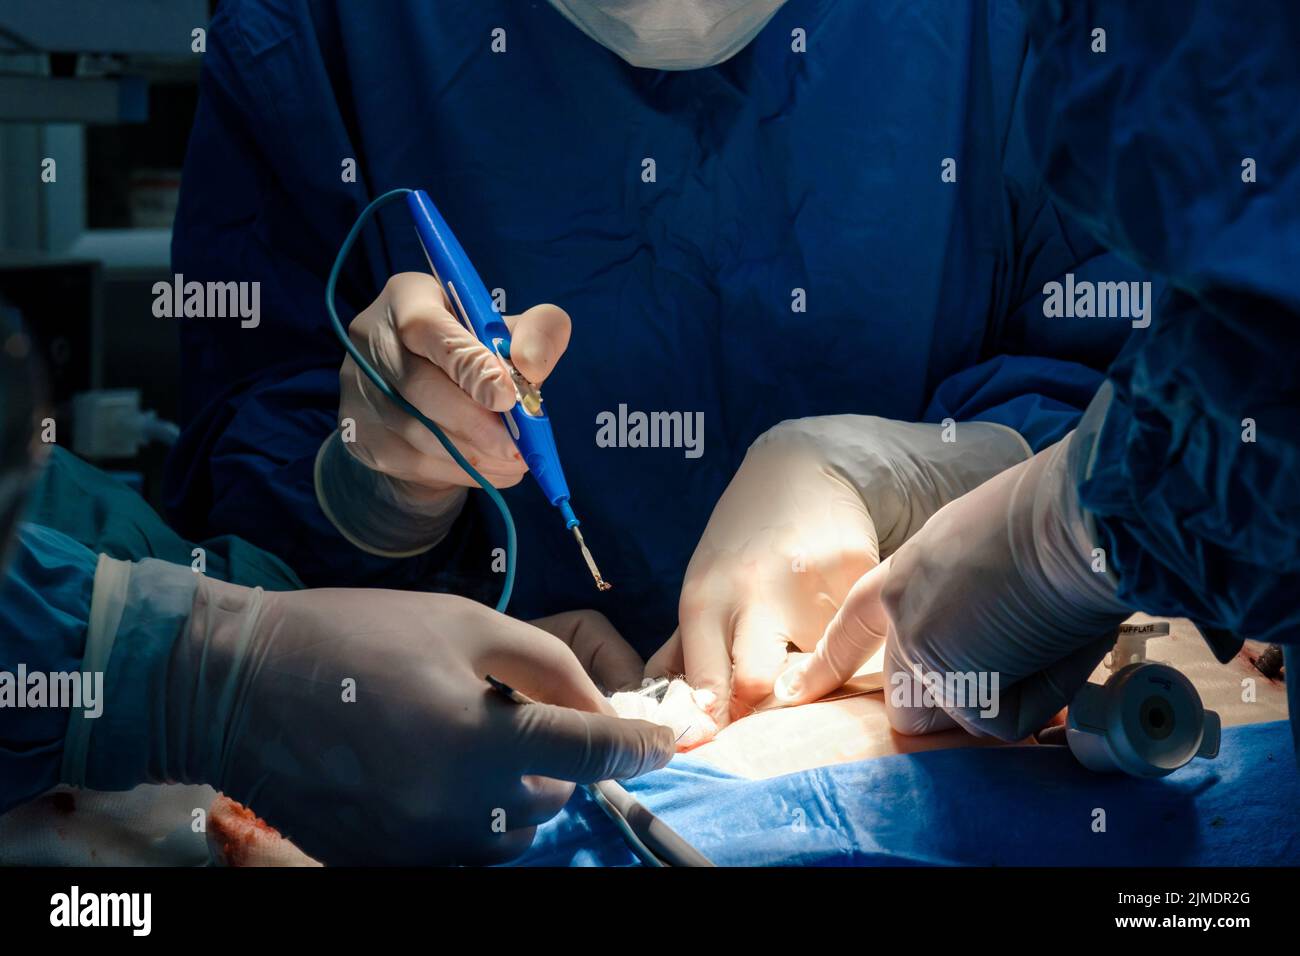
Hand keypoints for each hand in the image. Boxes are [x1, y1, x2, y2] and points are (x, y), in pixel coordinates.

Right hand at [165, 580, 673, 863]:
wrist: (235, 685)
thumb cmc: (355, 635)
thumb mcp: (463, 622)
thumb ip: (546, 665)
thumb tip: (600, 707)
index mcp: (478, 741)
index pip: (591, 756)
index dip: (637, 746)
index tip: (660, 740)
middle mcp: (455, 810)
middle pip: (553, 799)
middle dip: (551, 756)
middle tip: (501, 709)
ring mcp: (417, 849)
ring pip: (511, 831)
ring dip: (511, 789)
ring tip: (456, 737)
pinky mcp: (382, 866)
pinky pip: (458, 847)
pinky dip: (464, 813)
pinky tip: (423, 768)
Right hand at [318, 272, 570, 552]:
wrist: (425, 391)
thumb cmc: (473, 350)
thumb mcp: (508, 330)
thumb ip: (535, 332)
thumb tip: (533, 364)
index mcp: (408, 298)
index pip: (426, 326)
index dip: (467, 364)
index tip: (508, 397)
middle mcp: (371, 338)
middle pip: (418, 386)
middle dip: (475, 422)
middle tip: (517, 447)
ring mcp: (357, 389)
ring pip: (416, 432)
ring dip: (472, 454)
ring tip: (515, 462)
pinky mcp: (359, 435)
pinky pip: (413, 462)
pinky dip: (461, 472)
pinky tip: (493, 470)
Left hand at [647, 416, 1029, 725]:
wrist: (800, 469)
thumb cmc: (741, 542)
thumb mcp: (700, 586)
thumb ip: (684, 650)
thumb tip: (661, 710)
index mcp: (704, 599)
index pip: (706, 684)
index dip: (712, 722)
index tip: (717, 742)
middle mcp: (753, 593)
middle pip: (757, 685)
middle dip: (766, 705)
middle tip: (774, 696)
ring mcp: (809, 585)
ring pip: (820, 669)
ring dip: (819, 671)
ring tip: (813, 645)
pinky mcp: (858, 574)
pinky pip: (860, 635)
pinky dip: (853, 638)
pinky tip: (842, 612)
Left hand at [778, 430, 1131, 739]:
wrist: (1072, 516)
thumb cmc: (1058, 528)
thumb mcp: (989, 556)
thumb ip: (966, 608)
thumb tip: (988, 667)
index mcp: (909, 572)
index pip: (854, 623)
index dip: (831, 661)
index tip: (795, 690)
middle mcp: (900, 608)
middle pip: (906, 698)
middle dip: (961, 700)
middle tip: (1019, 658)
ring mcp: (914, 643)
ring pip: (952, 718)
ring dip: (999, 700)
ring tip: (1038, 636)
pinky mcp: (941, 672)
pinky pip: (996, 722)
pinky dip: (1031, 701)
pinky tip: (1047, 645)